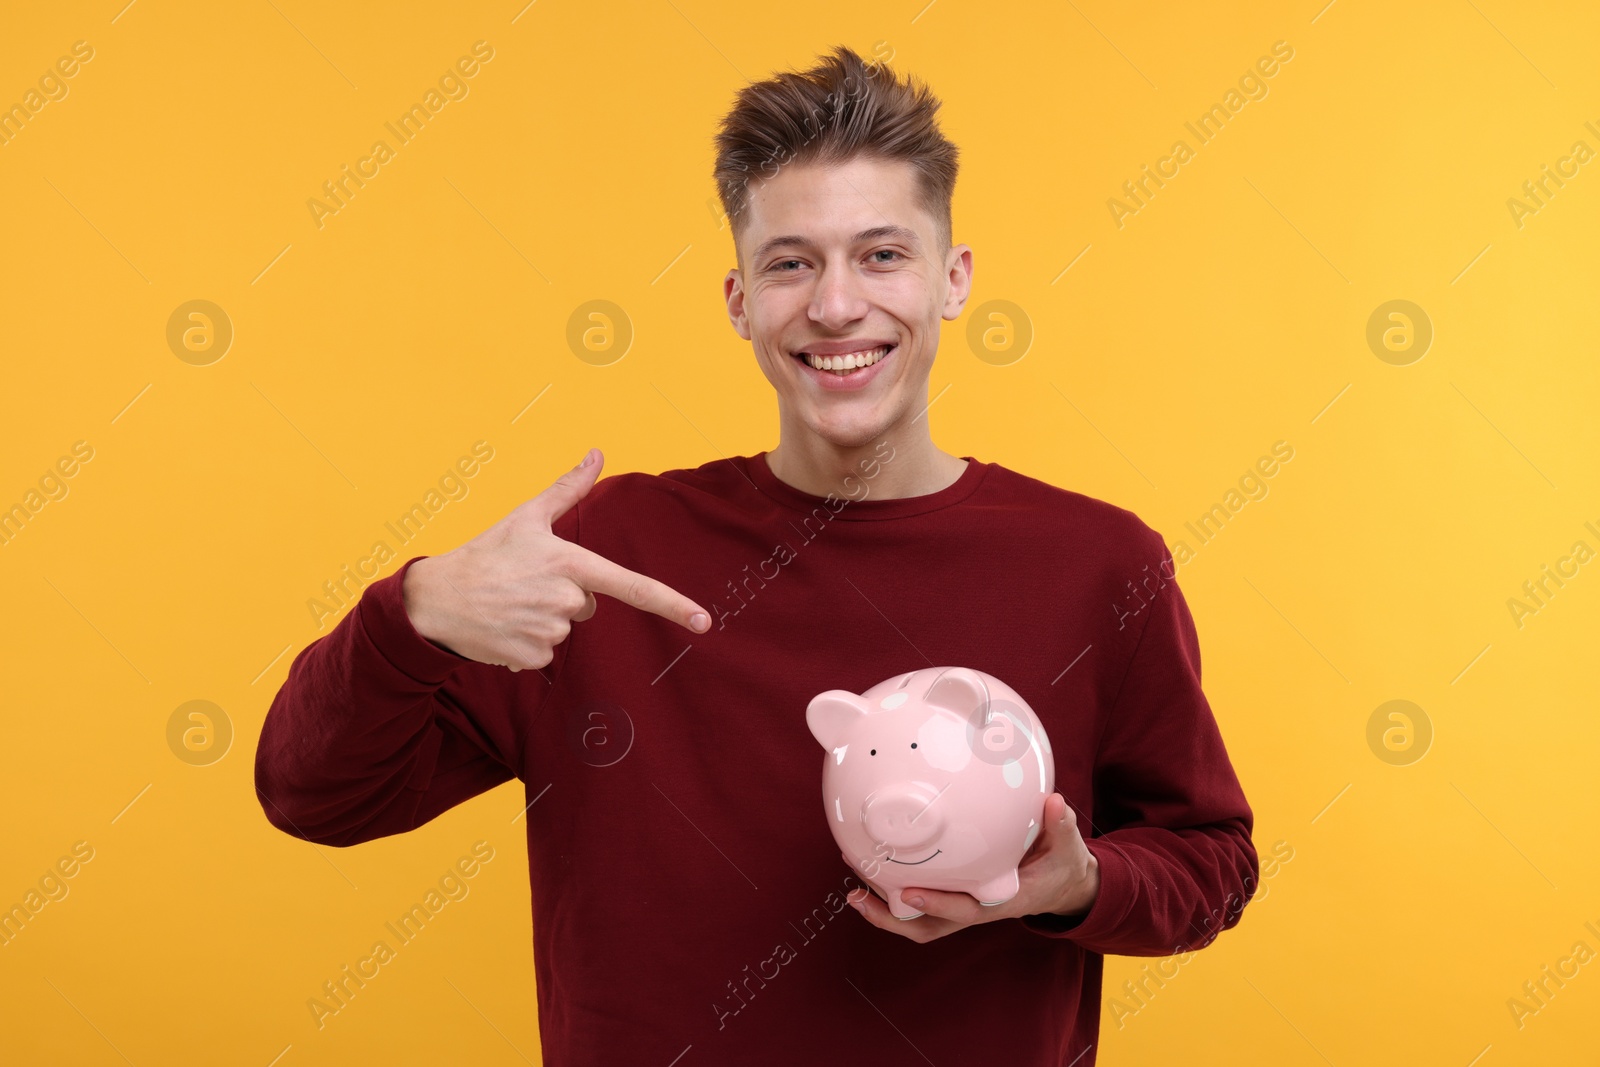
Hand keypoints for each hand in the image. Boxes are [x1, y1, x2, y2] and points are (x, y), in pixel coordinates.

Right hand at [401, 448, 711, 669]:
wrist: (435, 600)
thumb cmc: (485, 554)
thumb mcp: (526, 516)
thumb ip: (569, 488)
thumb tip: (598, 452)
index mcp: (569, 563)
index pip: (632, 586)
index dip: (673, 604)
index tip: (705, 621)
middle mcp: (564, 599)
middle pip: (587, 604)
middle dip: (562, 595)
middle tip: (523, 583)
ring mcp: (549, 631)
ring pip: (566, 628)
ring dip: (542, 618)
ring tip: (509, 603)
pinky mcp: (532, 657)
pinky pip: (546, 653)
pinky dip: (527, 642)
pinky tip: (503, 626)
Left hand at [845, 793, 1098, 943]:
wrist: (1060, 884)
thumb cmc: (1060, 865)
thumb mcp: (1067, 848)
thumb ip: (1059, 826)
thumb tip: (1053, 802)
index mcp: (1003, 899)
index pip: (966, 910)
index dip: (937, 904)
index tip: (909, 893)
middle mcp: (977, 908)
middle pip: (928, 926)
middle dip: (891, 916)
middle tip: (858, 893)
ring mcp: (961, 905)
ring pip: (917, 922)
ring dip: (883, 909)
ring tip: (852, 886)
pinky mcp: (952, 897)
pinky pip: (917, 906)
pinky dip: (890, 896)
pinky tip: (869, 871)